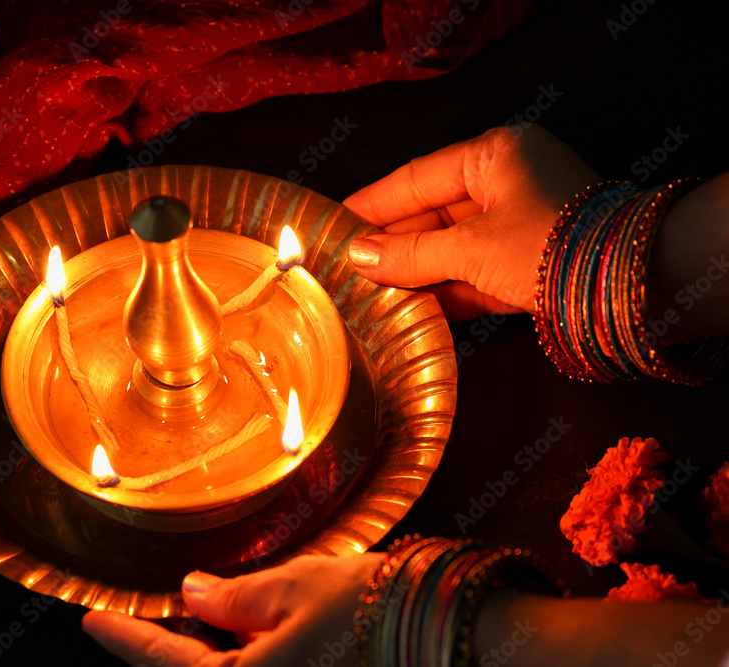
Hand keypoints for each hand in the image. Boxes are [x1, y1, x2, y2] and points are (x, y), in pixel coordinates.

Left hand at [82, 553, 380, 665]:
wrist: (448, 634)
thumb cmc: (373, 609)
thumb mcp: (294, 587)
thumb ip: (235, 597)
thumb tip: (194, 594)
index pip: (167, 661)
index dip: (126, 639)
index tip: (92, 623)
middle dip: (170, 648)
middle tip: (145, 620)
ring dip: (212, 649)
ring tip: (203, 617)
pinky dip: (244, 655)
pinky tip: (252, 629)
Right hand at [344, 125, 599, 319]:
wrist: (639, 286)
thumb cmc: (550, 246)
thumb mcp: (471, 247)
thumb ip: (410, 253)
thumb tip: (356, 256)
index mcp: (494, 156)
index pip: (416, 178)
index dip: (371, 203)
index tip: (332, 222)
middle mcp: (506, 183)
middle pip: (432, 214)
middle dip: (391, 244)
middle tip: (344, 268)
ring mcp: (519, 226)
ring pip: (452, 248)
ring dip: (414, 272)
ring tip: (366, 293)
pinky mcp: (530, 266)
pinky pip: (474, 274)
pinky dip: (445, 291)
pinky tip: (407, 310)